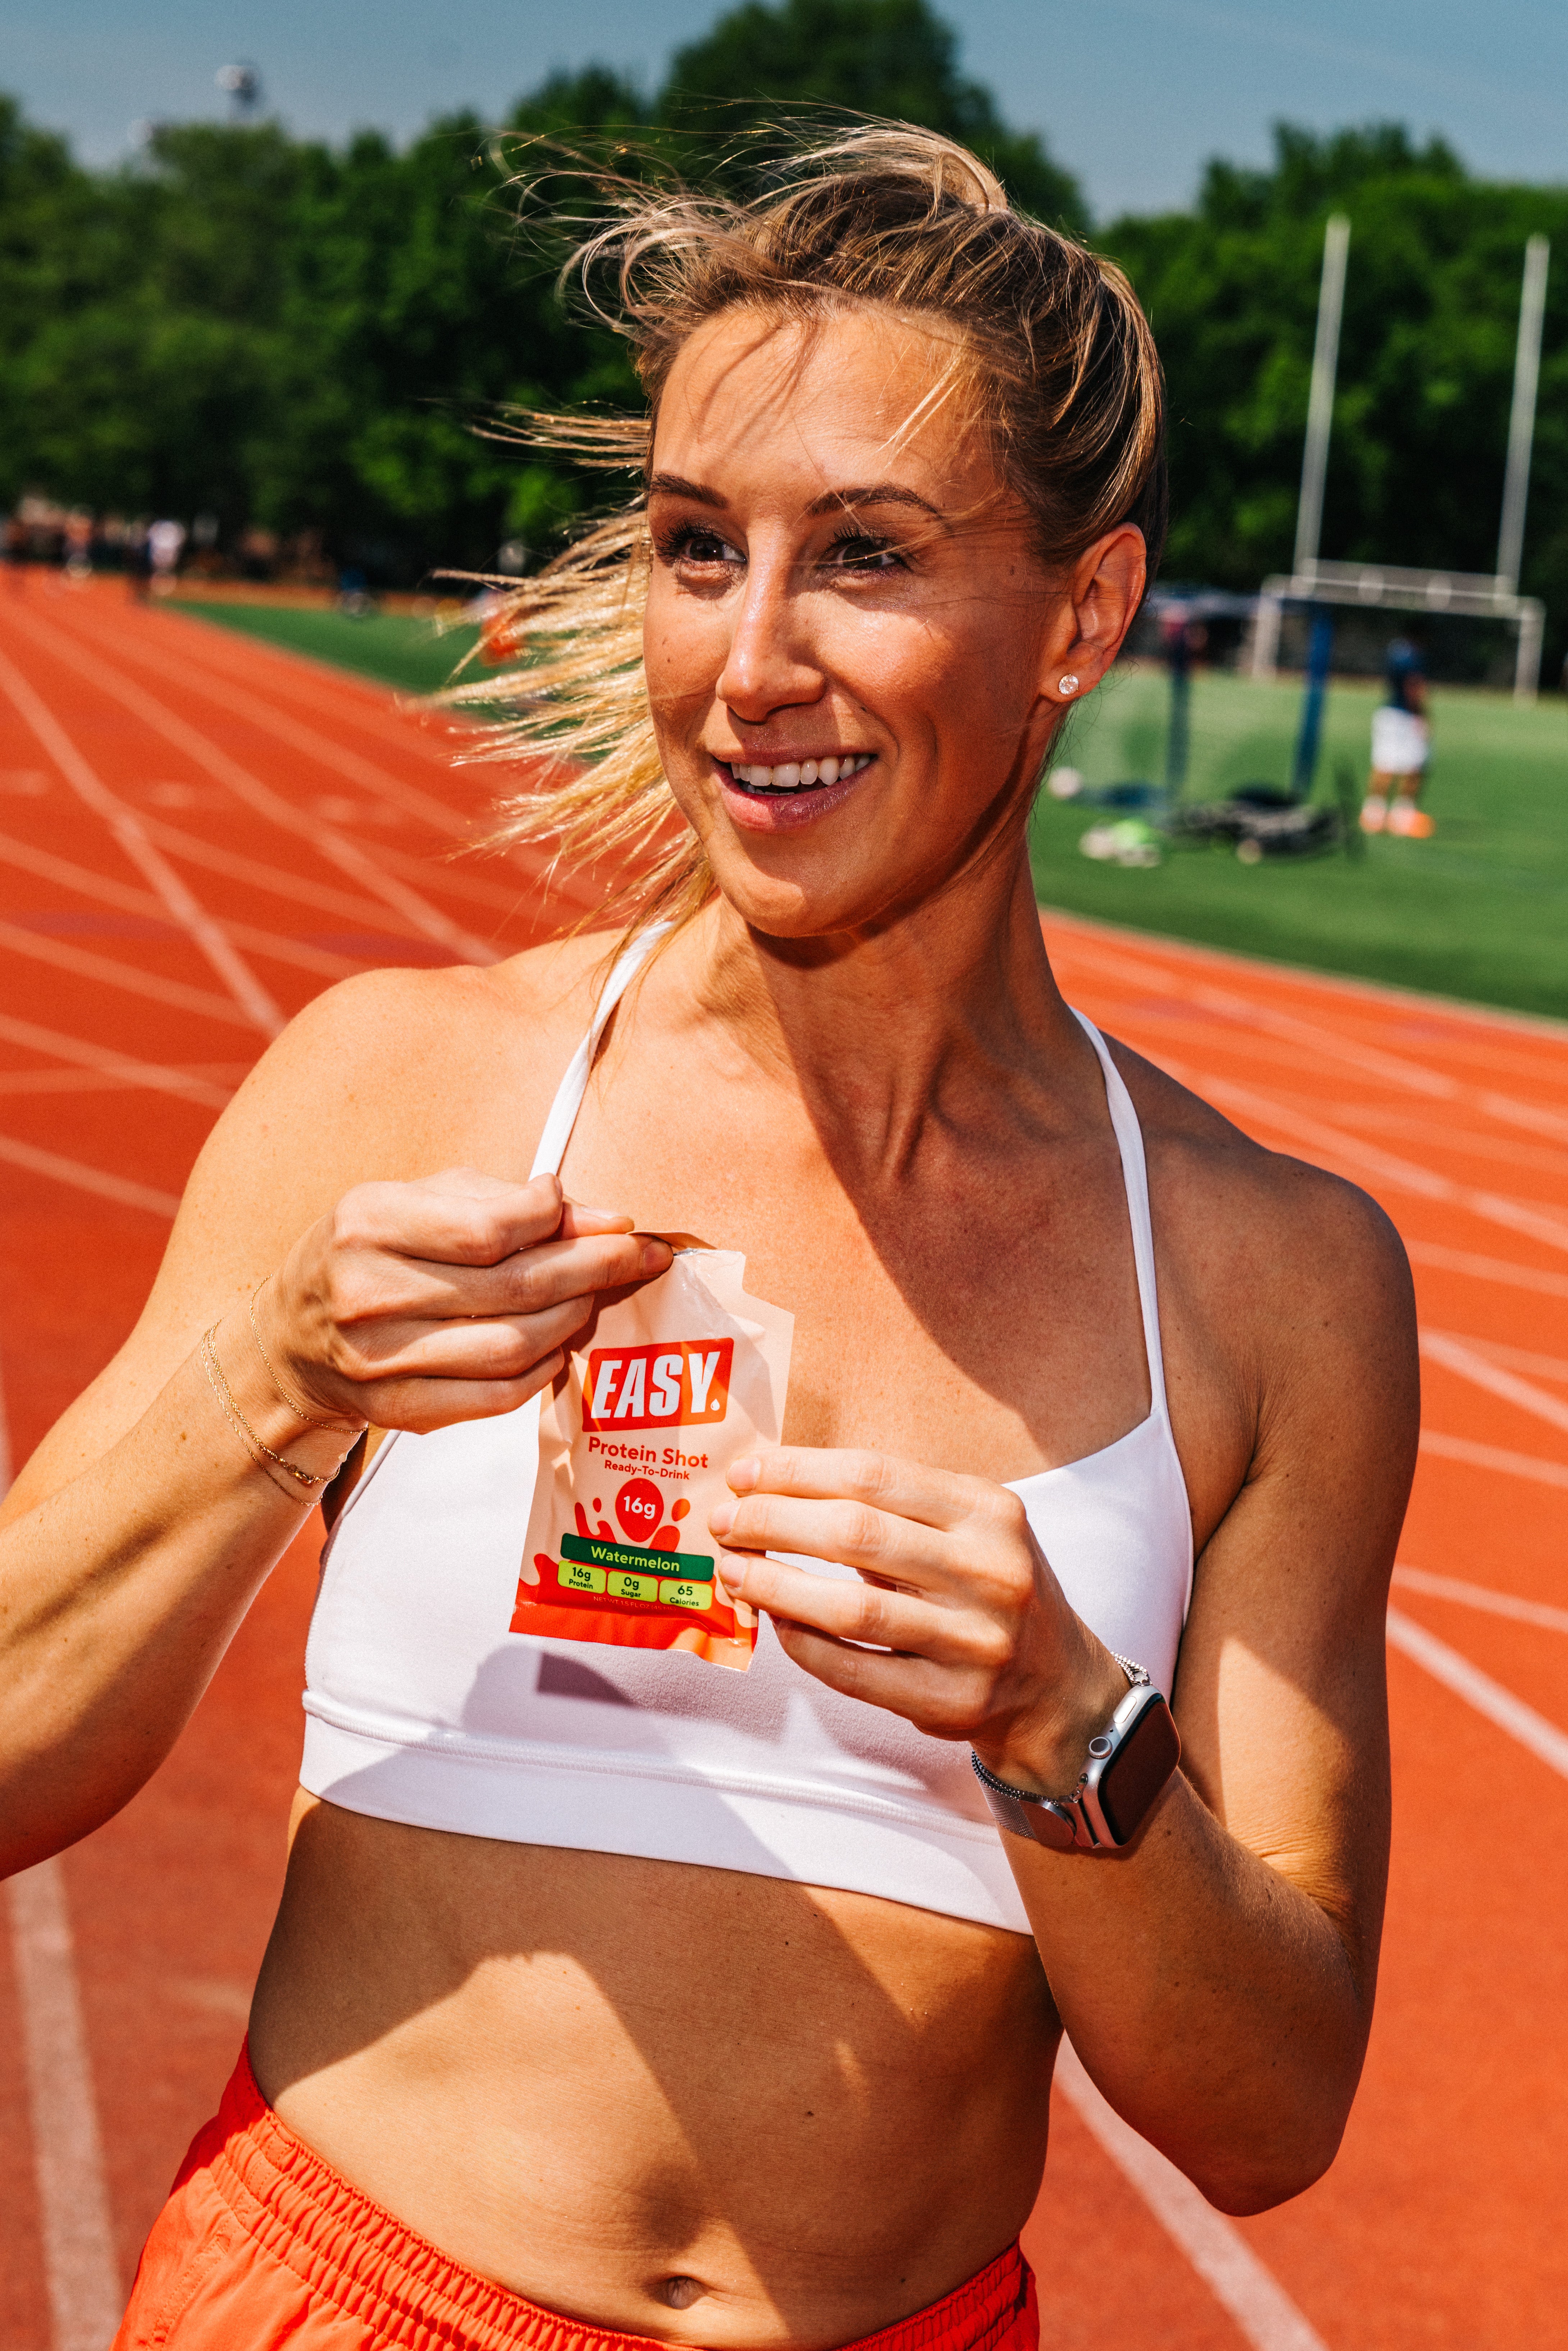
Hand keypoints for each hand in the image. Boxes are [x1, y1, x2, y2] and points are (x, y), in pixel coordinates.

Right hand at [255, 1169, 669, 1434]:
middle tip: (641, 1255)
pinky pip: (497, 1396)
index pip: (490, 1227)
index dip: (561, 1220)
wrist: (289, 1341)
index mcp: (368, 1224)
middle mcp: (368, 1293)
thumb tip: (603, 1218)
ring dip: (575, 1319)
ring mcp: (380, 1361)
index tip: (607, 1216)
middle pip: (515, 1287)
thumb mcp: (418, 1202)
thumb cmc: (369, 1254)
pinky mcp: (398, 1411)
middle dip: (595, 1268)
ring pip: (513, 1346)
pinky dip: (545, 1369)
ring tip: (600, 1296)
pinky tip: (562, 1342)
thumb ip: (506, 1201)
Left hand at [706, 1448, 1127, 1793]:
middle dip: (772, 1522)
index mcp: (989, 1512)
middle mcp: (989, 1572)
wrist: (1057, 1686)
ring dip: (775, 1586)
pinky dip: (804, 1644)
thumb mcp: (967, 1530)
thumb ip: (893, 1507)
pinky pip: (855, 1671)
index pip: (874, 1475)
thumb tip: (777, 1489)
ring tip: (733, 1572)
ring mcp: (974, 1641)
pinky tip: (776, 1622)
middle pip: (854, 1534)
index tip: (746, 1475)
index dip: (797, 1473)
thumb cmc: (990, 1591)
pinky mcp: (952, 1701)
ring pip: (850, 1609)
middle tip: (724, 1521)